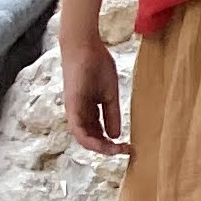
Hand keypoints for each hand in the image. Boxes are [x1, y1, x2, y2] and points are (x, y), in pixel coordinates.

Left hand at [61, 36, 122, 154]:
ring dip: (99, 147)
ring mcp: (74, 110)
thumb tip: (116, 134)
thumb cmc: (97, 65)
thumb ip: (111, 114)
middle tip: (124, 152)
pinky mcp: (72, 105)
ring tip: (116, 150)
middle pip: (90, 139)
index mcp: (88, 110)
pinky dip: (89, 139)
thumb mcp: (109, 93)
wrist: (85, 47)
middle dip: (107, 149)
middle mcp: (79, 113)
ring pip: (83, 138)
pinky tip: (102, 143)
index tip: (128, 146)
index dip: (112, 143)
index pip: (97, 133)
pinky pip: (77, 128)